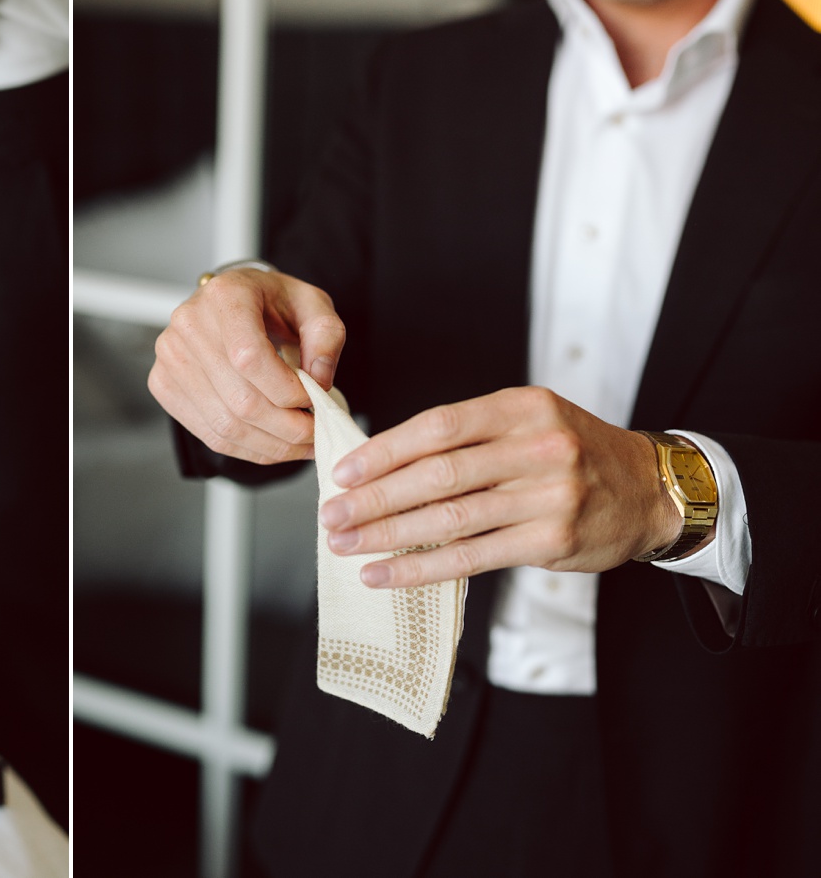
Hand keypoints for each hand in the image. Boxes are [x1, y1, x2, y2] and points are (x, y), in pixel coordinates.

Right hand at [148, 267, 347, 463]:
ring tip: (300, 443)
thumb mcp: (313, 304)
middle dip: (287, 428)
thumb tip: (319, 381)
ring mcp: (170, 357)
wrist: (231, 301)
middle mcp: (189, 324)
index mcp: (225, 296)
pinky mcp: (164, 384)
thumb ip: (326, 337)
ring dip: (271, 445)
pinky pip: (209, 433)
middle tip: (316, 432)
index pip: (249, 357)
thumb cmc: (270, 302)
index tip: (313, 399)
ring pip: (225, 425)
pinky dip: (248, 449)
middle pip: (240, 400)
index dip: (286, 390)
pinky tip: (272, 443)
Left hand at [319, 386, 681, 587]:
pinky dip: (421, 568)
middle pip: (437, 475)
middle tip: (332, 514)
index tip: (343, 471)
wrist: (651, 489)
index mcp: (520, 408)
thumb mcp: (527, 421)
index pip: (438, 426)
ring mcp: (548, 496)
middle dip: (375, 498)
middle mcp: (536, 447)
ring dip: (388, 535)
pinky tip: (385, 574)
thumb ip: (466, 437)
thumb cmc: (571, 452)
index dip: (385, 450)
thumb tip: (382, 462)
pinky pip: (472, 557)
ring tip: (347, 545)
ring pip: (449, 519)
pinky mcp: (551, 541)